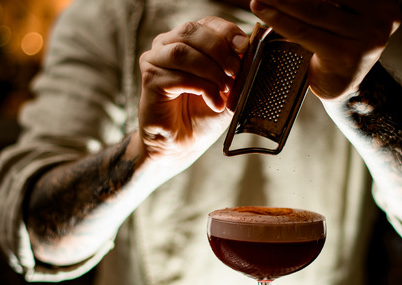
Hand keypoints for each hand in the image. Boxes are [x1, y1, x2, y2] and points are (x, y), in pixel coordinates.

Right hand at [138, 16, 248, 163]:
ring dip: (210, 70)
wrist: (182, 145)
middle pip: (192, 31)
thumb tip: (252, 46)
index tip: (244, 47)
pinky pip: (177, 76)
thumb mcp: (229, 88)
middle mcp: (167, 45)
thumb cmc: (203, 115)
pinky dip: (201, 88)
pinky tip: (213, 102)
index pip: (207, 22)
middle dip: (219, 50)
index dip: (227, 31)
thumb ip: (238, 67)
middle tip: (235, 72)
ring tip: (224, 90)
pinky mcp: (149, 80)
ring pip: (182, 51)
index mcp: (188, 41)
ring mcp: (155, 61)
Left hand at [250, 0, 400, 99]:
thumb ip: (328, 1)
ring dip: (281, 0)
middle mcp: (381, 18)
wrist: (342, 86)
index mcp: (382, 3)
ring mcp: (366, 38)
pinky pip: (304, 32)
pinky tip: (262, 11)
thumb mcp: (344, 14)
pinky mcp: (344, 55)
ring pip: (313, 9)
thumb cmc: (339, 44)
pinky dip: (279, 19)